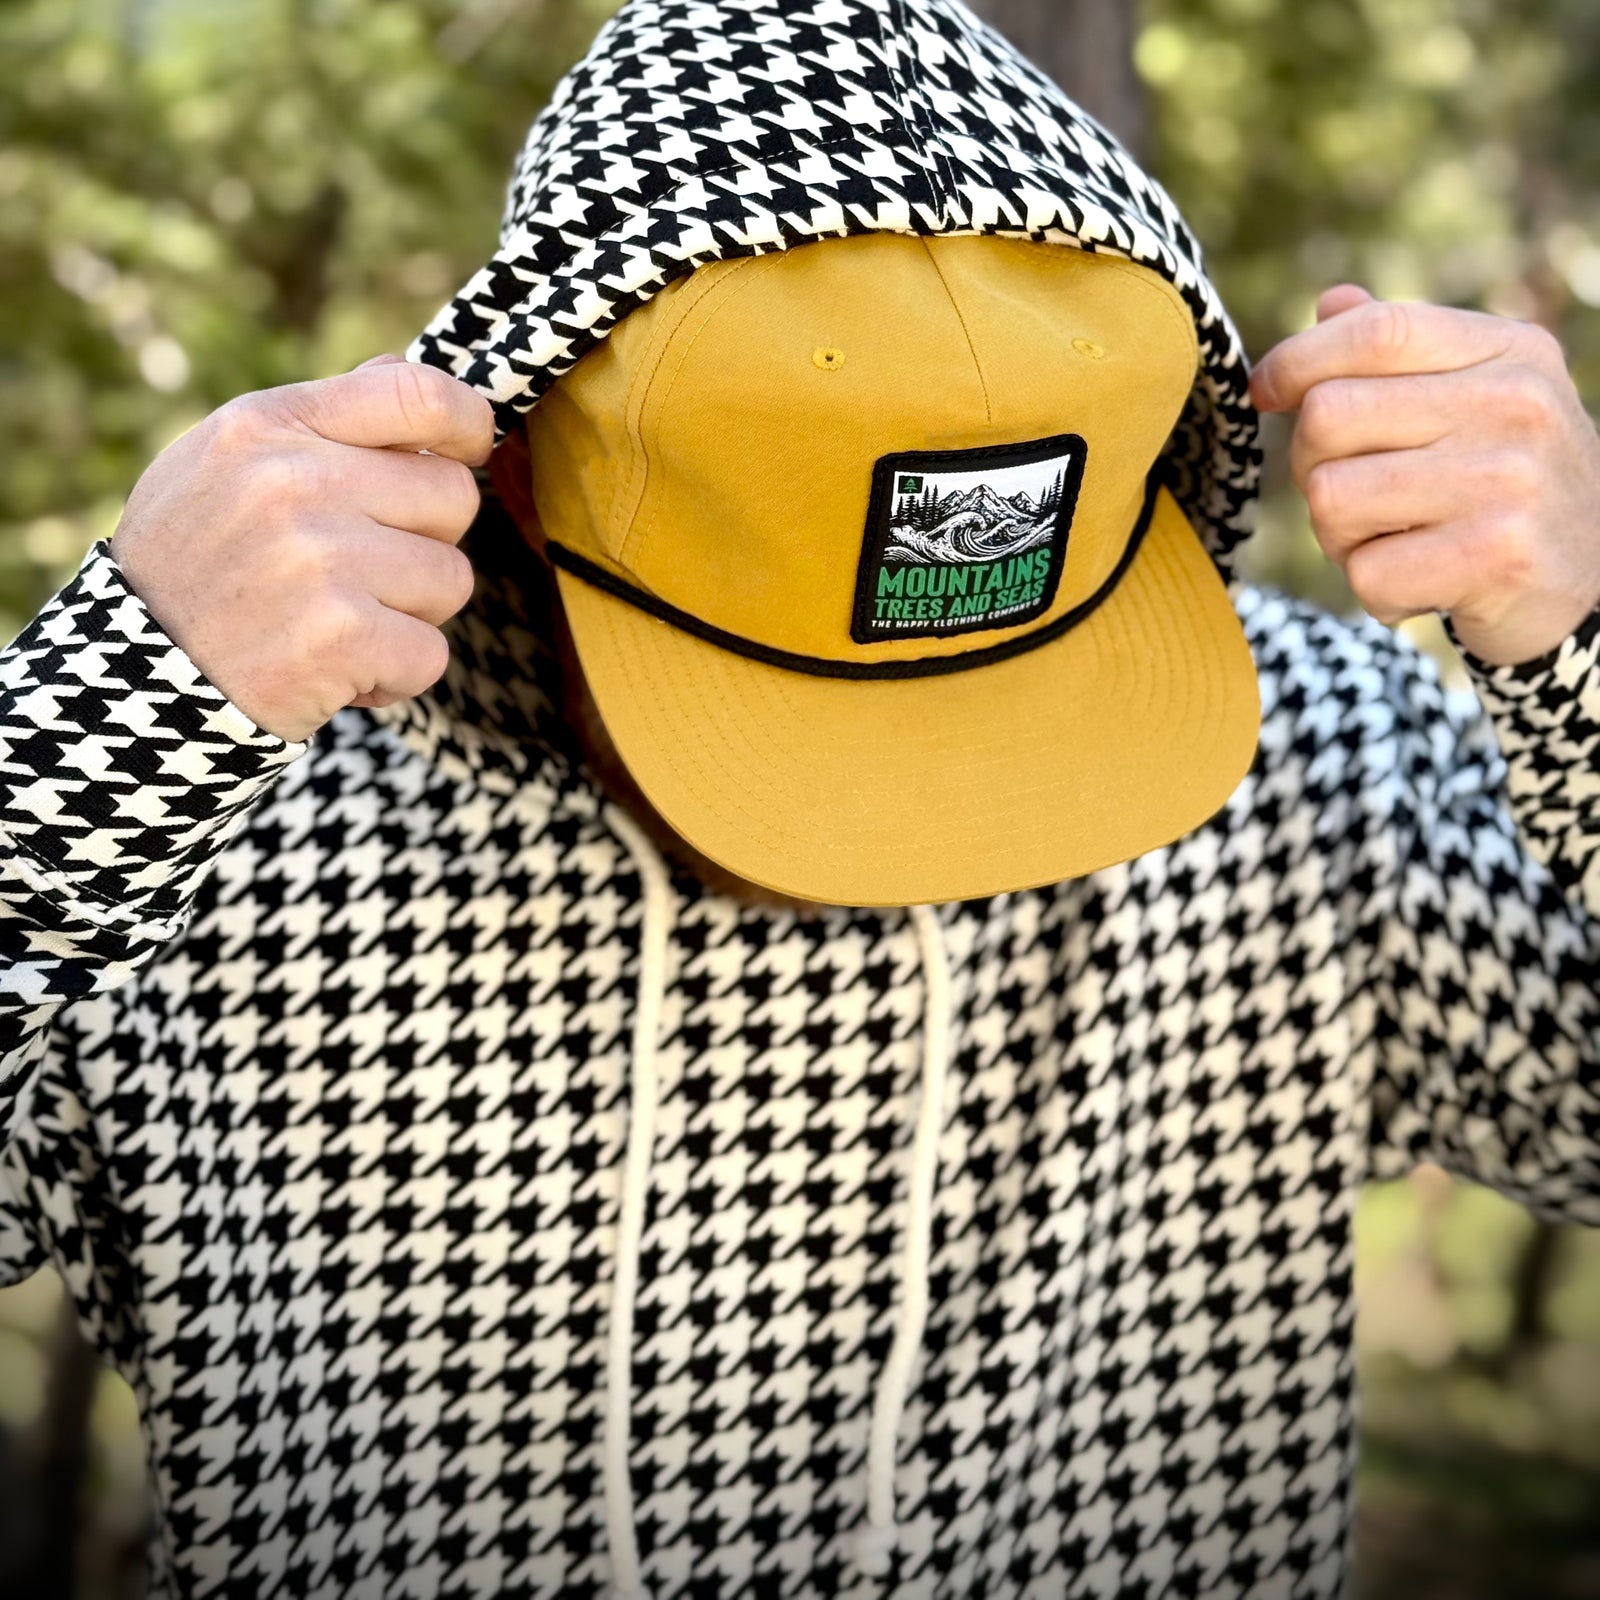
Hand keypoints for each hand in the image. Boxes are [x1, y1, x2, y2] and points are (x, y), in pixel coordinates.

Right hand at [111, 355, 492, 741]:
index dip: (467, 421)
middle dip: (427, 542)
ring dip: (411, 615)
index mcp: (270, 427)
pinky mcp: (343, 635)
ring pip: (451, 579)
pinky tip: (340, 672)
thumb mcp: (225, 463)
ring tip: (340, 624)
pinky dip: (396, 676)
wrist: (136, 677)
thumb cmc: (196, 565)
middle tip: (365, 574)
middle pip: (453, 497)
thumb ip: (318, 421)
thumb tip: (405, 373)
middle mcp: (296, 483)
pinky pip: (432, 653)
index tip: (470, 448)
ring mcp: (322, 559)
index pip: (416, 394)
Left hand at [1251, 286, 1599, 665]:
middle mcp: (1516, 403)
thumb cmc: (1504, 486)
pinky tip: (1423, 585)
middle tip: (1359, 500)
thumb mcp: (1476, 398)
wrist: (1591, 584)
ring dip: (1339, 539)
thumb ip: (1403, 353)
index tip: (1264, 392)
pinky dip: (1376, 591)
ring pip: (1330, 499)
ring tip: (1397, 542)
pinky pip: (1365, 573)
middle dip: (1313, 468)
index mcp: (1508, 350)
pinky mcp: (1495, 555)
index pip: (1376, 331)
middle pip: (1328, 417)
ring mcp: (1509, 479)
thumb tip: (1331, 305)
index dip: (1297, 360)